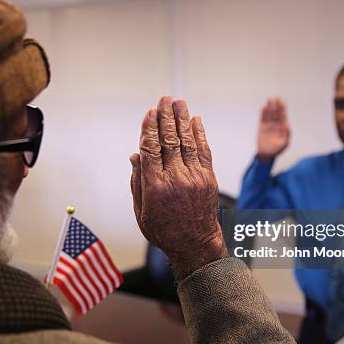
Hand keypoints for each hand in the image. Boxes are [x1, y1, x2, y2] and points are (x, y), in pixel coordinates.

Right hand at [130, 96, 227, 278]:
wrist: (196, 245)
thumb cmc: (164, 230)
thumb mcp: (141, 212)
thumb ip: (137, 182)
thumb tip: (135, 155)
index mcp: (155, 186)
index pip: (150, 148)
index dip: (149, 128)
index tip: (149, 113)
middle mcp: (175, 178)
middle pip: (169, 140)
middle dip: (166, 117)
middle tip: (164, 99)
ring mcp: (194, 177)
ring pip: (187, 141)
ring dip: (182, 119)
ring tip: (179, 102)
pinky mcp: (209, 179)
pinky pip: (204, 151)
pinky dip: (200, 134)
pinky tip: (196, 120)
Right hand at [257, 96, 289, 161]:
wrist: (267, 154)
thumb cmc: (277, 150)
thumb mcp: (285, 143)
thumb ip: (287, 134)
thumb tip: (287, 125)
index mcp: (282, 127)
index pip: (283, 116)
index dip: (282, 108)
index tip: (282, 102)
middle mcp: (276, 125)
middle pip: (276, 113)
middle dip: (276, 105)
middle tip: (276, 98)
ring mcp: (269, 125)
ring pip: (269, 114)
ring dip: (269, 107)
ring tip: (269, 99)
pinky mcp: (262, 127)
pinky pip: (262, 119)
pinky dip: (263, 113)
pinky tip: (263, 107)